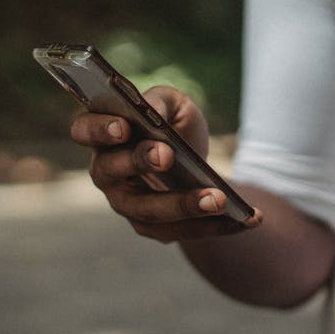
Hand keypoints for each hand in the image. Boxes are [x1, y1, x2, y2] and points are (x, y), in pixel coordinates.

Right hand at [70, 85, 259, 241]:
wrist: (195, 158)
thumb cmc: (174, 124)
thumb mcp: (173, 104)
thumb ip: (160, 102)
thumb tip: (153, 114)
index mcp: (104, 135)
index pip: (84, 130)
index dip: (99, 129)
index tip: (124, 126)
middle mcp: (107, 172)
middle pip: (112, 172)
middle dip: (140, 162)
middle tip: (167, 155)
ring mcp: (127, 204)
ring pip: (147, 211)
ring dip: (184, 205)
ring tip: (220, 199)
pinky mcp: (154, 227)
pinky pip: (182, 231)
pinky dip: (216, 226)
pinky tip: (250, 218)